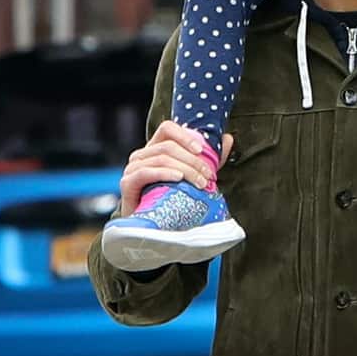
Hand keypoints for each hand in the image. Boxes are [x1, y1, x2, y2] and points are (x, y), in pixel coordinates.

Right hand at [118, 123, 232, 216]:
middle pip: (168, 146)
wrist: (152, 226)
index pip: (167, 129)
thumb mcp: (194, 176)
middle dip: (192, 160)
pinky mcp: (127, 183)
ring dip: (185, 169)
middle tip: (209, 175)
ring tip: (201, 183)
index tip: (202, 150)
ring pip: (161, 158)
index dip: (185, 136)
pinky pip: (146, 172)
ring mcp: (132, 168)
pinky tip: (178, 179)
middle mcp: (141, 155)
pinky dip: (164, 173)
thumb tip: (228, 138)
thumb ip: (209, 158)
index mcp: (155, 149)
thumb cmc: (171, 200)